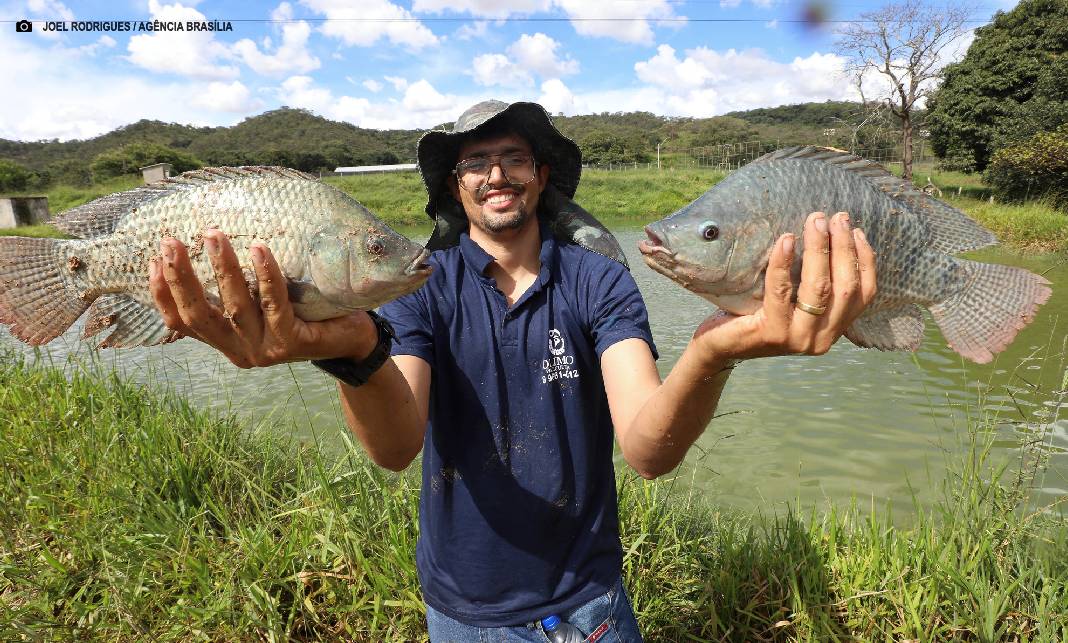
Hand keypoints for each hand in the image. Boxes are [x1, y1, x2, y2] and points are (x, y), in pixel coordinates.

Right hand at [148, 229, 377, 368]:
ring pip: (235, 308)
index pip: (183, 324)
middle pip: (199, 316)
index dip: (163, 295)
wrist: (353, 342)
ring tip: (212, 235)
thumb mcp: (263, 306)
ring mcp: (266, 350)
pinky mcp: (293, 342)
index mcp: (228, 344)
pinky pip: (274, 303)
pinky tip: (259, 250)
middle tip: (170, 241)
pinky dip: (265, 275)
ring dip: (221, 269)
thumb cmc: (305, 315)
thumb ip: (239, 292)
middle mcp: (242, 351)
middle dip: (180, 278)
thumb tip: (207, 245)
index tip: (151, 262)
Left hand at [693, 211, 876, 362]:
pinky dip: (784, 264)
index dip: (864, 260)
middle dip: (843, 248)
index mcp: (833, 329)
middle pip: (845, 288)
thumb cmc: (756, 316)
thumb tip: (826, 232)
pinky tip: (786, 241)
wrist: (719, 346)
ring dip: (820, 250)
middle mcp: (822, 338)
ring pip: (819, 288)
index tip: (856, 230)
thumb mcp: (793, 302)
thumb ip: (813, 282)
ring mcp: (799, 338)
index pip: (864, 294)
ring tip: (815, 222)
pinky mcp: (773, 333)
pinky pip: (781, 292)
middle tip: (836, 217)